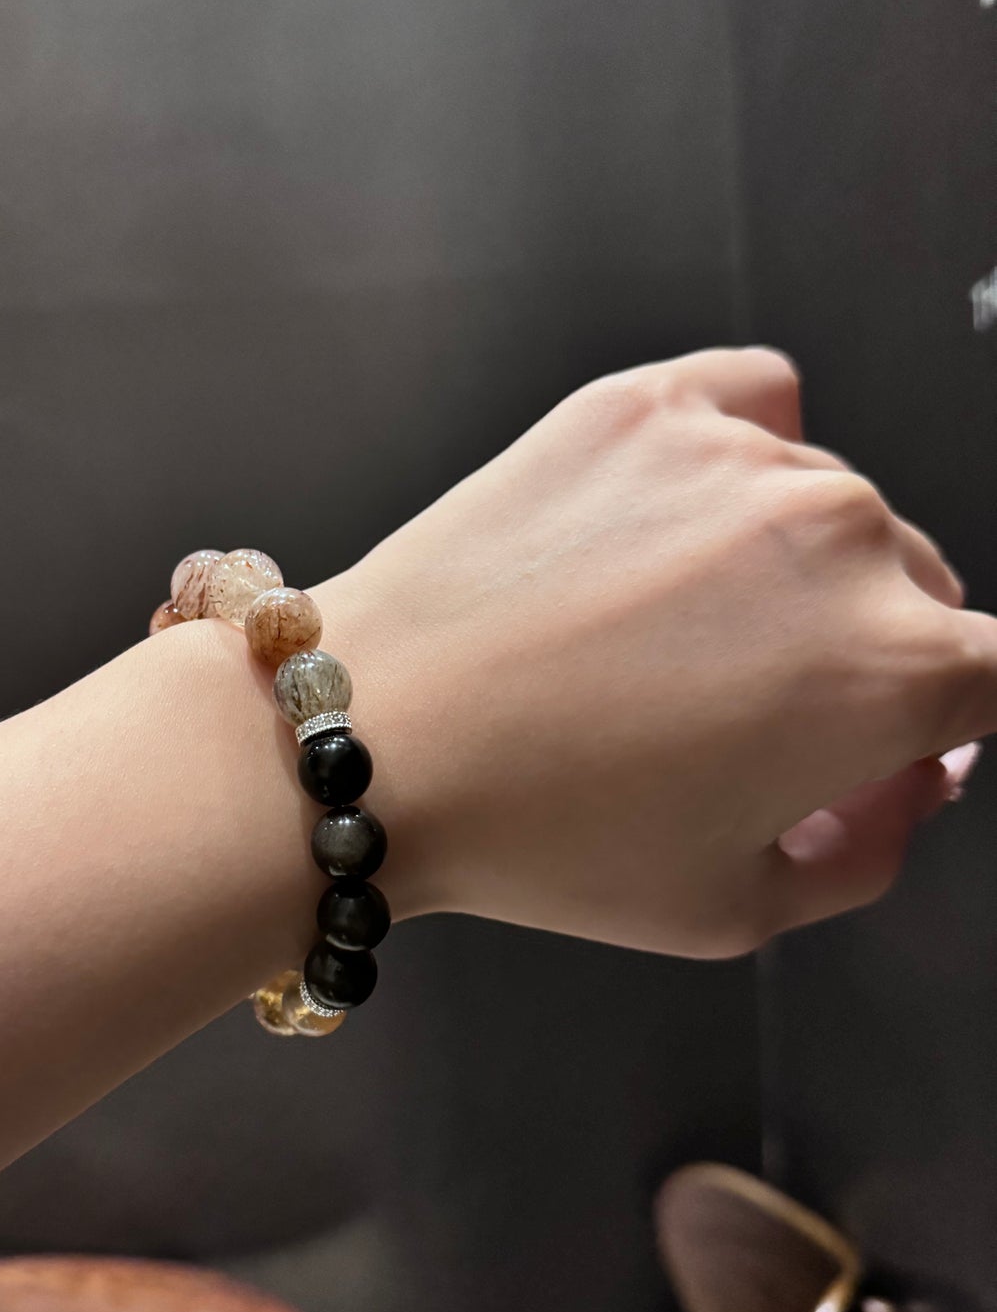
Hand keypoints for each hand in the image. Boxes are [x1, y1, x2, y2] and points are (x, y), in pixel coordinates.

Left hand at [320, 349, 993, 955]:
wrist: (372, 740)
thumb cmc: (542, 836)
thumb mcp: (739, 907)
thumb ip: (874, 848)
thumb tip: (913, 781)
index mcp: (892, 669)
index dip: (956, 723)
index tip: (905, 743)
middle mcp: (841, 538)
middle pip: (919, 590)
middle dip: (870, 656)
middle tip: (761, 717)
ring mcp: (744, 456)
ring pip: (831, 507)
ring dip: (793, 568)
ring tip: (675, 634)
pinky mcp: (648, 404)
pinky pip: (758, 405)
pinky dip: (749, 451)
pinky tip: (691, 510)